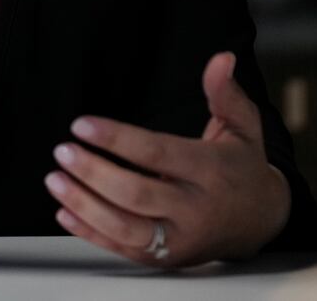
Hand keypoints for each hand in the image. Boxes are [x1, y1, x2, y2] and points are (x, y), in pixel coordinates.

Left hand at [44, 51, 291, 268]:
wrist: (261, 220)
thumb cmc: (243, 166)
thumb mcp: (244, 126)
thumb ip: (225, 93)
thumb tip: (221, 59)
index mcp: (211, 171)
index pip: (157, 154)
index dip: (117, 139)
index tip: (83, 124)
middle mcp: (195, 209)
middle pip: (136, 194)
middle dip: (94, 172)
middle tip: (63, 151)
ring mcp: (180, 239)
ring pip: (125, 228)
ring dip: (84, 205)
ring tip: (55, 180)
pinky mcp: (167, 258)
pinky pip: (123, 249)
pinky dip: (90, 233)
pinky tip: (65, 213)